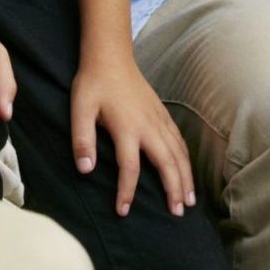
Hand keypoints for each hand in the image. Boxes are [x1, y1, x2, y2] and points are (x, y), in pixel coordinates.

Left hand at [70, 56, 195, 217]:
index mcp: (127, 128)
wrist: (110, 56)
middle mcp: (148, 126)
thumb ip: (82, 140)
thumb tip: (85, 169)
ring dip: (186, 177)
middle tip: (177, 213)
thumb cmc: (93, 84)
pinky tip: (187, 170)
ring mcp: (159, 119)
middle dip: (173, 189)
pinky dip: (186, 158)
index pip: (130, 167)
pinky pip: (180, 140)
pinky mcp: (163, 114)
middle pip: (167, 163)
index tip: (123, 211)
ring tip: (189, 200)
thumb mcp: (80, 110)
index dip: (126, 191)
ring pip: (178, 153)